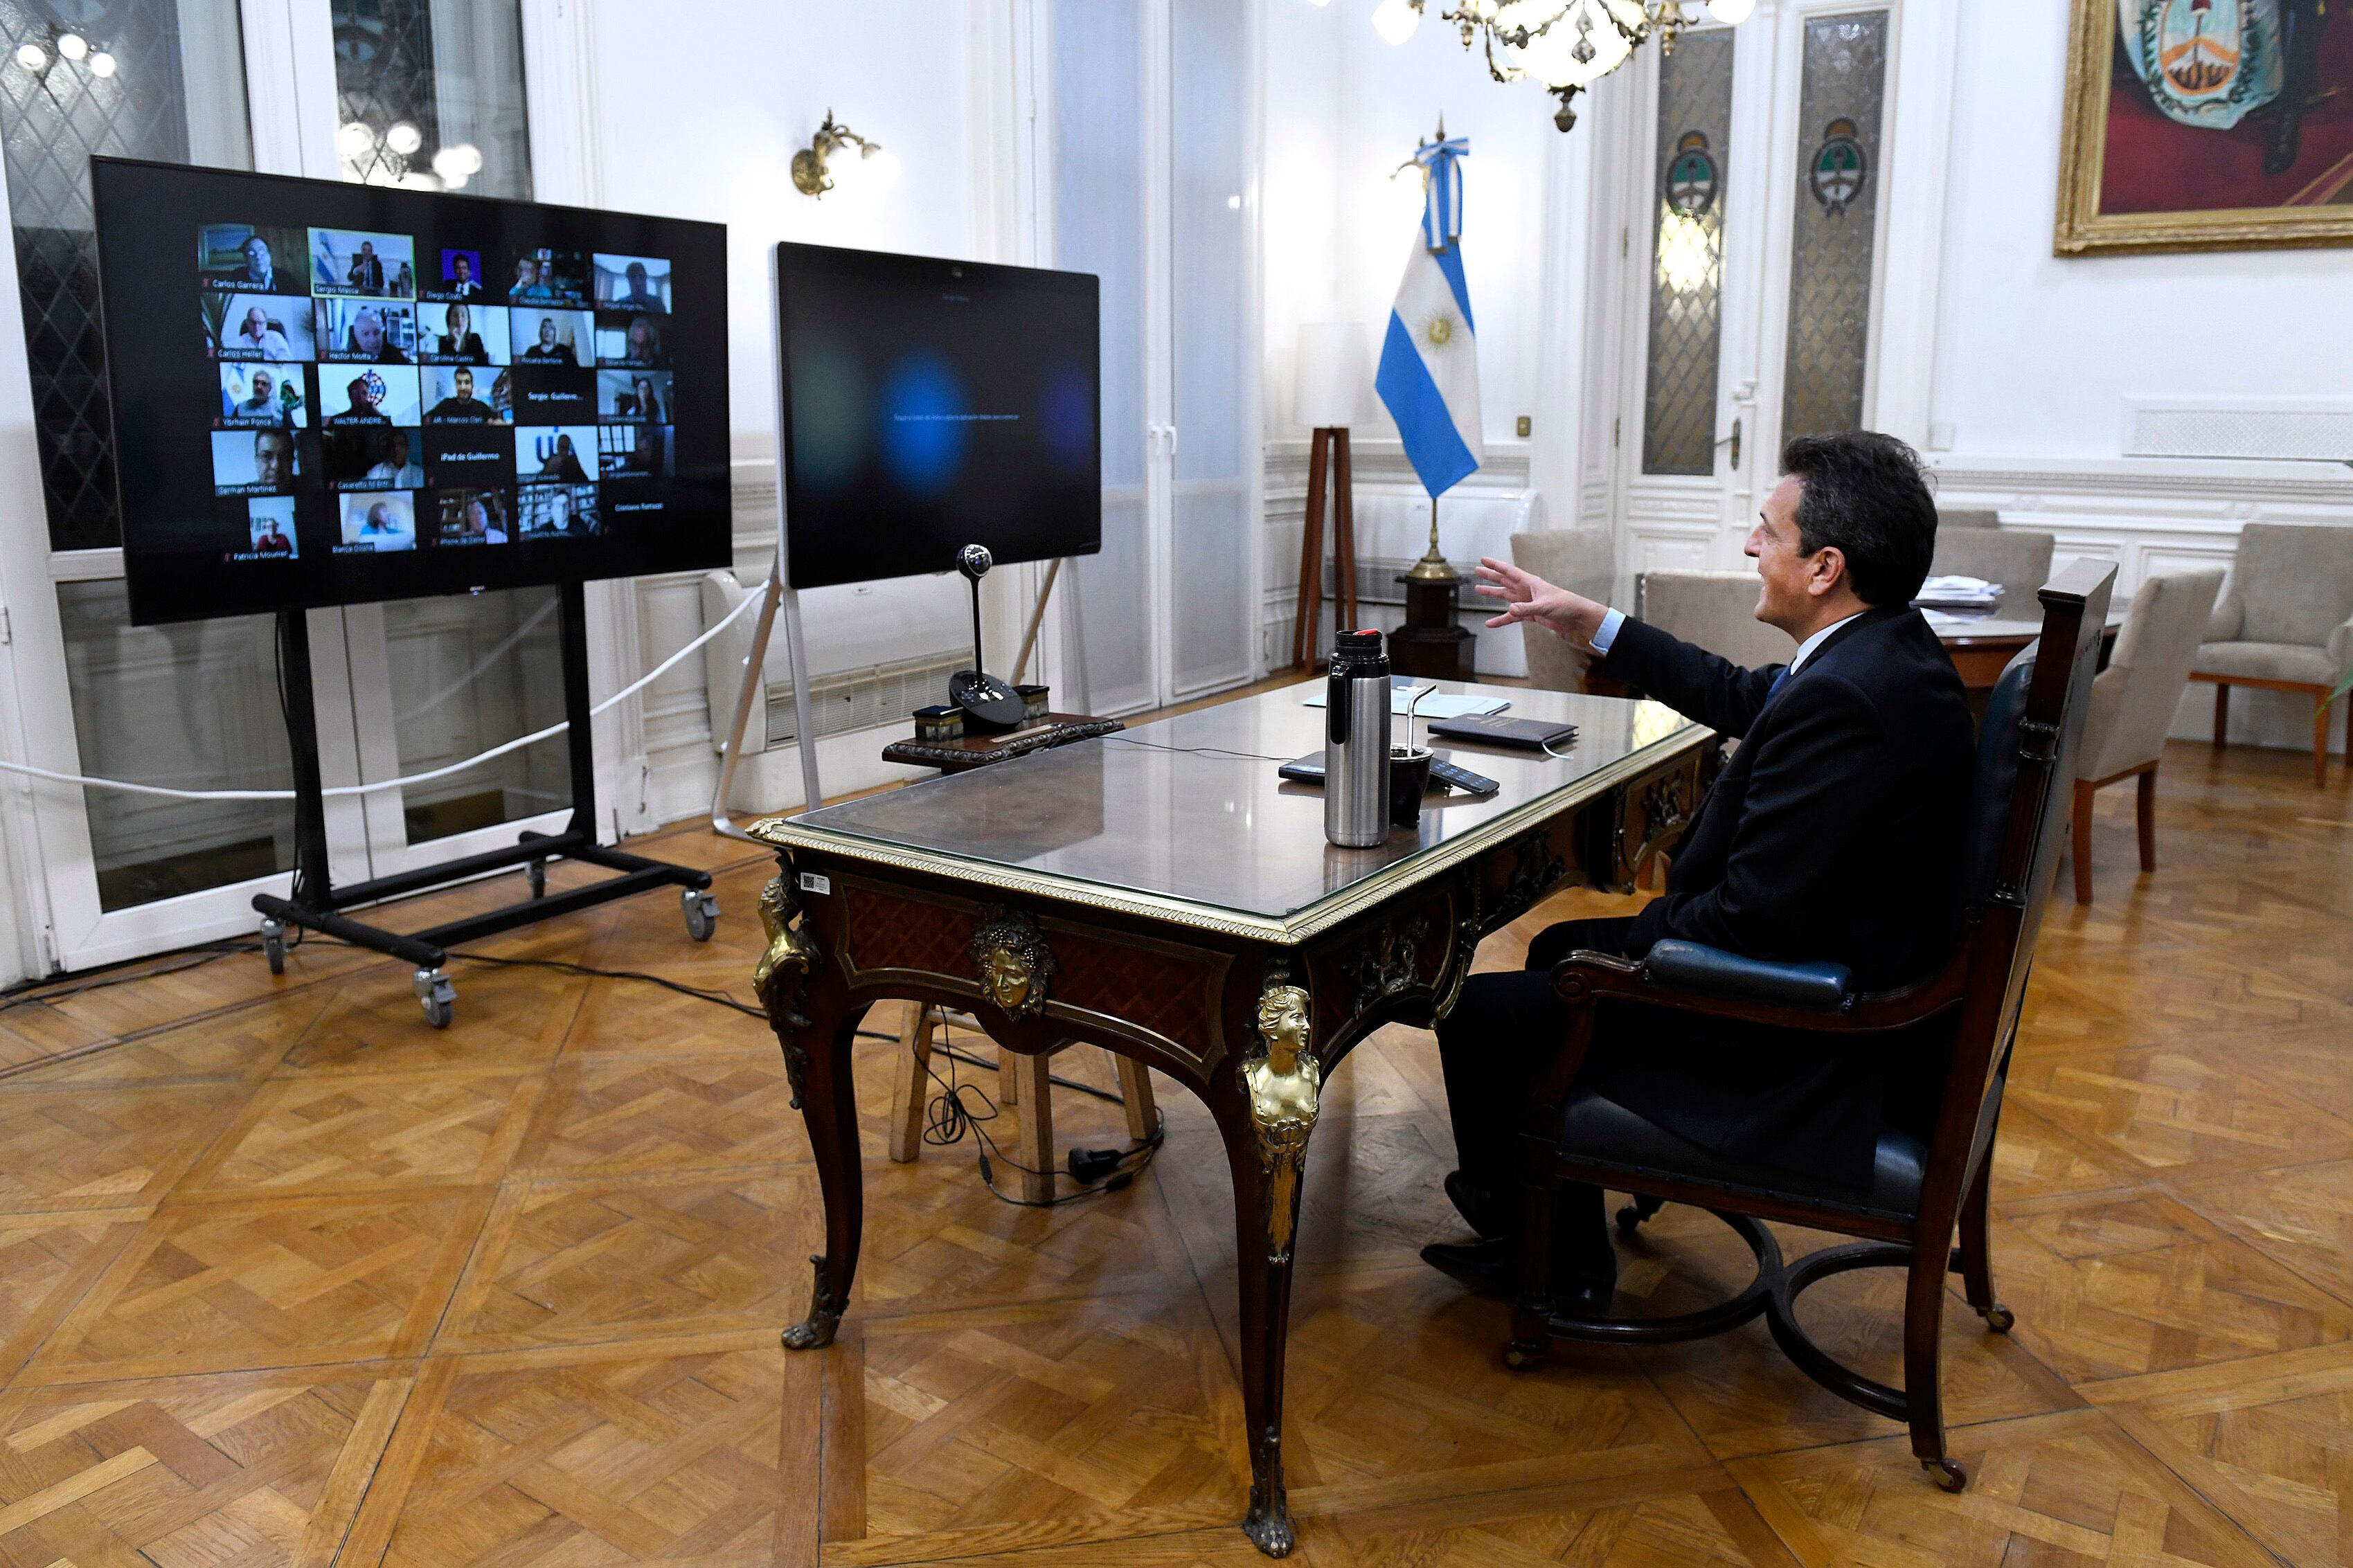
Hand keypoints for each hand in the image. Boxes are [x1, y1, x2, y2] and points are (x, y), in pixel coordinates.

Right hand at [1475, 557, 1609, 648]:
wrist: (1575, 617)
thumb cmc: (1565, 605)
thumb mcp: (1545, 606)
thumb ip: (1526, 609)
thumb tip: (1510, 610)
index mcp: (1530, 582)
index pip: (1509, 571)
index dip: (1495, 565)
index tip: (1483, 559)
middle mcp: (1526, 590)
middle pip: (1504, 580)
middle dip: (1491, 575)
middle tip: (1478, 570)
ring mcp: (1527, 602)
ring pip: (1505, 596)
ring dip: (1493, 593)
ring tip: (1479, 590)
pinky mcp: (1529, 613)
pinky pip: (1511, 616)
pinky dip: (1501, 619)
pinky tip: (1492, 623)